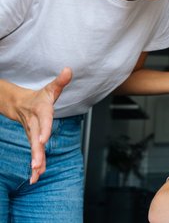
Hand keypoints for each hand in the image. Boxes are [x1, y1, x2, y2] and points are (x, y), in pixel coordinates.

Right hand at [14, 67, 71, 183]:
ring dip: (35, 162)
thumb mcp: (50, 88)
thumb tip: (69, 69)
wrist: (19, 104)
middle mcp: (35, 124)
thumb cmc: (39, 97)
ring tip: (36, 174)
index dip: (44, 129)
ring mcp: (32, 134)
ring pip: (34, 149)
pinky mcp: (33, 141)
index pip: (44, 120)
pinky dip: (35, 166)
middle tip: (37, 163)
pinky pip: (35, 153)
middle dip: (37, 152)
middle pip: (36, 138)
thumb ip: (60, 81)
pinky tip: (36, 178)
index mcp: (41, 111)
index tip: (43, 139)